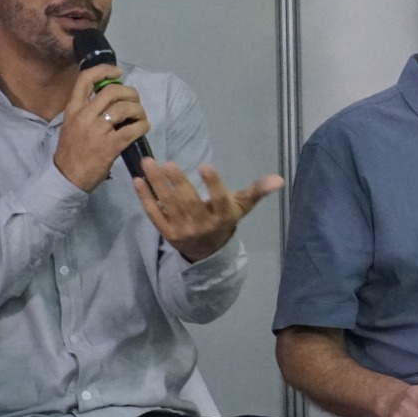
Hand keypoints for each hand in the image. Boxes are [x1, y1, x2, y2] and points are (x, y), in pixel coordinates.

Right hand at [54, 63, 149, 191]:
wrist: (66, 178)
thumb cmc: (72, 151)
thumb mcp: (72, 125)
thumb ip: (88, 111)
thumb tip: (112, 99)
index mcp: (73, 109)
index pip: (86, 79)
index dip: (105, 70)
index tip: (119, 72)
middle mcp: (84, 116)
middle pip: (112, 91)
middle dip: (130, 93)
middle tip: (135, 101)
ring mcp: (97, 130)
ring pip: (125, 108)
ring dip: (139, 111)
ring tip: (140, 118)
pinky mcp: (110, 145)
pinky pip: (133, 129)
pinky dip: (143, 126)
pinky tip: (143, 128)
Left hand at [132, 161, 283, 262]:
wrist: (207, 253)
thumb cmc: (224, 221)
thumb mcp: (243, 207)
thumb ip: (258, 191)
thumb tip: (280, 179)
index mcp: (223, 216)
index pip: (219, 199)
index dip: (213, 183)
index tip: (205, 166)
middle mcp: (203, 225)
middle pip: (189, 202)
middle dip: (178, 182)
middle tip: (168, 163)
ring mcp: (182, 230)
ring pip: (168, 205)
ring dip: (157, 184)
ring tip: (148, 164)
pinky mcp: (166, 233)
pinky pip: (154, 214)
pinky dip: (145, 198)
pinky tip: (138, 181)